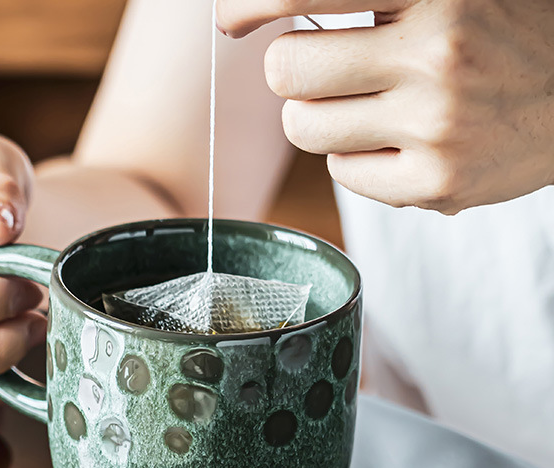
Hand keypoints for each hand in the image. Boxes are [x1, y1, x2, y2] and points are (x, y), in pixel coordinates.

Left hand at [216, 0, 553, 212]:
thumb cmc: (506, 32)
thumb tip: (277, 6)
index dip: (253, 2)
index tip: (229, 17)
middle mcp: (435, 54)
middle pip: (287, 72)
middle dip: (289, 72)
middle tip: (315, 68)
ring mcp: (436, 126)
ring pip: (305, 128)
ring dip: (316, 117)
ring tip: (359, 104)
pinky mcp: (436, 183)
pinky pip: (343, 174)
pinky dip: (353, 157)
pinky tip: (392, 141)